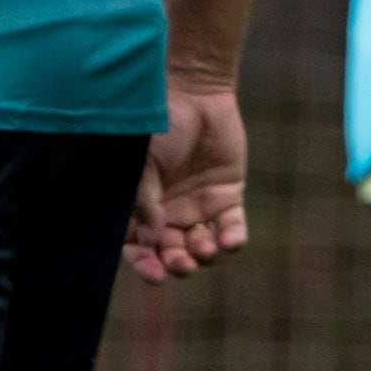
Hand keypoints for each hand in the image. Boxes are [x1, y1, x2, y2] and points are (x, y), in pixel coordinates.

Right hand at [129, 83, 251, 281]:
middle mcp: (168, 213)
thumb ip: (144, 200)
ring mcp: (198, 207)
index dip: (144, 264)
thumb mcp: (141, 163)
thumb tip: (151, 238)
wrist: (194, 95)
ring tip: (204, 248)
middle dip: (176, 264)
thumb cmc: (158, 126)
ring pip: (201, 246)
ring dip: (202, 253)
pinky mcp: (227, 197)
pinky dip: (232, 239)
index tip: (156, 276)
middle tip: (182, 264)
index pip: (138, 247)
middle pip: (170, 252)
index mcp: (140, 208)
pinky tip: (230, 242)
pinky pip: (231, 227)